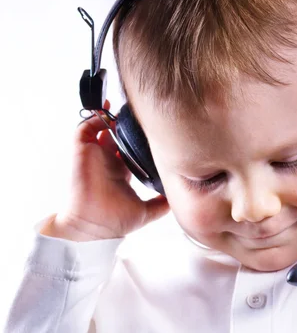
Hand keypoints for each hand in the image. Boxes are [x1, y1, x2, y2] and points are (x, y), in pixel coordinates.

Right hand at [40, 100, 169, 240]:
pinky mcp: (82, 152)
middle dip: (126, 121)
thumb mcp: (148, 211)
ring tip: (123, 105)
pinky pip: (84, 129)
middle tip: (140, 110)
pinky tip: (108, 113)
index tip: (154, 126)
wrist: (95, 228)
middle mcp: (108, 160)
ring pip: (100, 127)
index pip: (130, 147)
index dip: (139, 136)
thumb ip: (162, 203)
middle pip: (116, 133)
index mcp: (121, 170)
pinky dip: (94, 118)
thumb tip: (178, 199)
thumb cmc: (115, 222)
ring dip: (109, 115)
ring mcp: (94, 155)